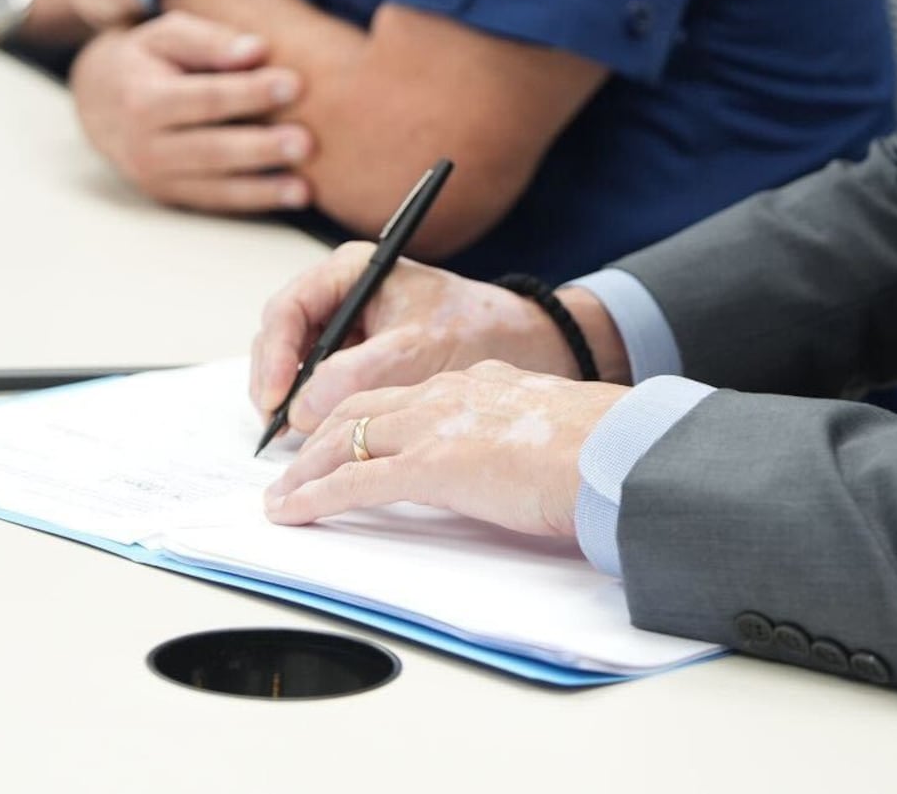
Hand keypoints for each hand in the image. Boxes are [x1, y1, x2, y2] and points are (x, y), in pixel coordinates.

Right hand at [69, 11, 312, 211]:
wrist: (98, 102)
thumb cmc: (147, 59)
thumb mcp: (166, 35)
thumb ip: (209, 40)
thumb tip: (256, 50)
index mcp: (143, 99)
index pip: (204, 98)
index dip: (249, 92)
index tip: (294, 83)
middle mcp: (144, 146)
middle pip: (210, 149)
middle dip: (260, 148)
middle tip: (306, 143)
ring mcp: (155, 177)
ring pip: (214, 186)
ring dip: (262, 189)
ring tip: (304, 188)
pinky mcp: (170, 195)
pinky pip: (215, 202)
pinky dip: (253, 202)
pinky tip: (290, 197)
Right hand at [247, 245, 589, 433]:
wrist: (525, 345)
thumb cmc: (478, 331)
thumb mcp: (417, 350)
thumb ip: (356, 374)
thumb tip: (301, 408)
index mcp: (352, 270)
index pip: (288, 309)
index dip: (274, 357)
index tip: (276, 399)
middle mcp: (343, 294)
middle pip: (282, 338)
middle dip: (275, 384)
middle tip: (277, 431)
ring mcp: (348, 327)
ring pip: (298, 365)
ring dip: (293, 401)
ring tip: (296, 441)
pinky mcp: (360, 358)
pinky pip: (321, 384)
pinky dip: (316, 410)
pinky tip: (322, 438)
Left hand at [268, 361, 630, 541]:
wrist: (615, 450)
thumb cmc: (601, 446)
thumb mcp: (552, 428)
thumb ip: (520, 436)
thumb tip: (520, 463)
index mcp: (478, 383)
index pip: (403, 394)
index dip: (366, 416)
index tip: (348, 437)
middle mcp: (448, 394)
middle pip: (360, 409)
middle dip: (319, 438)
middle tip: (293, 466)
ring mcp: (434, 428)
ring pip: (346, 440)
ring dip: (305, 471)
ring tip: (280, 498)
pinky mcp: (429, 467)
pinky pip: (353, 483)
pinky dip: (313, 498)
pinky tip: (291, 514)